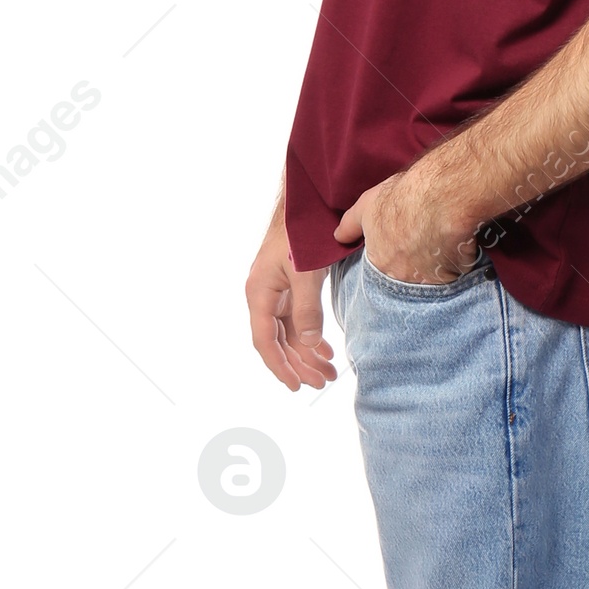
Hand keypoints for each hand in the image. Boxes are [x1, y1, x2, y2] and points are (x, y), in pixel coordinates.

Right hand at [246, 200, 335, 390]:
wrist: (305, 202)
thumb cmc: (299, 232)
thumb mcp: (305, 272)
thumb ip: (307, 309)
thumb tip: (308, 344)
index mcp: (259, 293)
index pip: (266, 341)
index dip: (280, 366)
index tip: (296, 386)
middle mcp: (264, 295)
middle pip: (278, 341)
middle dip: (299, 365)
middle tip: (322, 383)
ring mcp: (276, 291)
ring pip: (289, 333)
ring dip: (307, 354)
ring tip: (328, 373)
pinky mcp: (289, 286)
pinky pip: (296, 320)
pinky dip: (310, 337)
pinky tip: (325, 350)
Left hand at [334, 162, 481, 285]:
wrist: (440, 196)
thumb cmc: (404, 197)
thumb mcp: (367, 205)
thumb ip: (350, 225)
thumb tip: (339, 237)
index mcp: (380, 262)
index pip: (384, 268)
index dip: (395, 254)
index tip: (403, 242)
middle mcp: (402, 276)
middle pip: (407, 276)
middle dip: (414, 263)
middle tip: (423, 240)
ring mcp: (429, 280)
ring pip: (432, 278)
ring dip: (435, 265)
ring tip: (441, 240)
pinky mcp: (454, 276)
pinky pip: (455, 274)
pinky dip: (456, 262)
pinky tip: (457, 243)